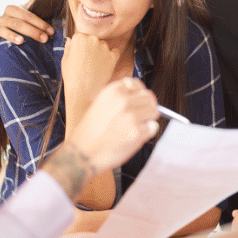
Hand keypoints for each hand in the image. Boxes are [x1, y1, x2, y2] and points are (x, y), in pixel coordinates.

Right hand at [0, 0, 53, 45]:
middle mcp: (4, 17)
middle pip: (18, 23)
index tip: (51, 31)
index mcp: (13, 9)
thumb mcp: (28, 14)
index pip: (28, 15)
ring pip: (4, 30)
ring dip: (12, 35)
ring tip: (21, 41)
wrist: (7, 32)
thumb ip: (35, 8)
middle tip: (44, 39)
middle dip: (32, 31)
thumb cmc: (21, 23)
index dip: (40, 23)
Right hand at [43, 78, 158, 199]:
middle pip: (149, 97)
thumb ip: (119, 98)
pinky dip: (147, 132)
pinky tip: (134, 136)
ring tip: (136, 126)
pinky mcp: (137, 133)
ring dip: (148, 118)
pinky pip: (153, 128)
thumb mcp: (100, 104)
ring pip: (154, 111)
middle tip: (141, 115)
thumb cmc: (89, 132)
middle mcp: (123, 101)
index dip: (140, 93)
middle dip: (147, 106)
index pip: (137, 84)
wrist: (83, 152)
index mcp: (112, 91)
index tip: (139, 99)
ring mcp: (131, 117)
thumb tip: (139, 96)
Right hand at [62, 33, 118, 125]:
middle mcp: (92, 39)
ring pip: (104, 46)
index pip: (82, 37)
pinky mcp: (113, 56)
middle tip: (88, 62)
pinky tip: (105, 66)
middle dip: (91, 48)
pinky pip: (115, 53)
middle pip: (93, 40)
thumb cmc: (72, 77)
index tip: (80, 55)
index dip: (81, 47)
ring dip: (101, 53)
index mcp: (79, 38)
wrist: (83, 92)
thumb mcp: (65, 60)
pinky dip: (111, 58)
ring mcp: (104, 48)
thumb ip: (69, 48)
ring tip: (95, 67)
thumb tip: (70, 40)